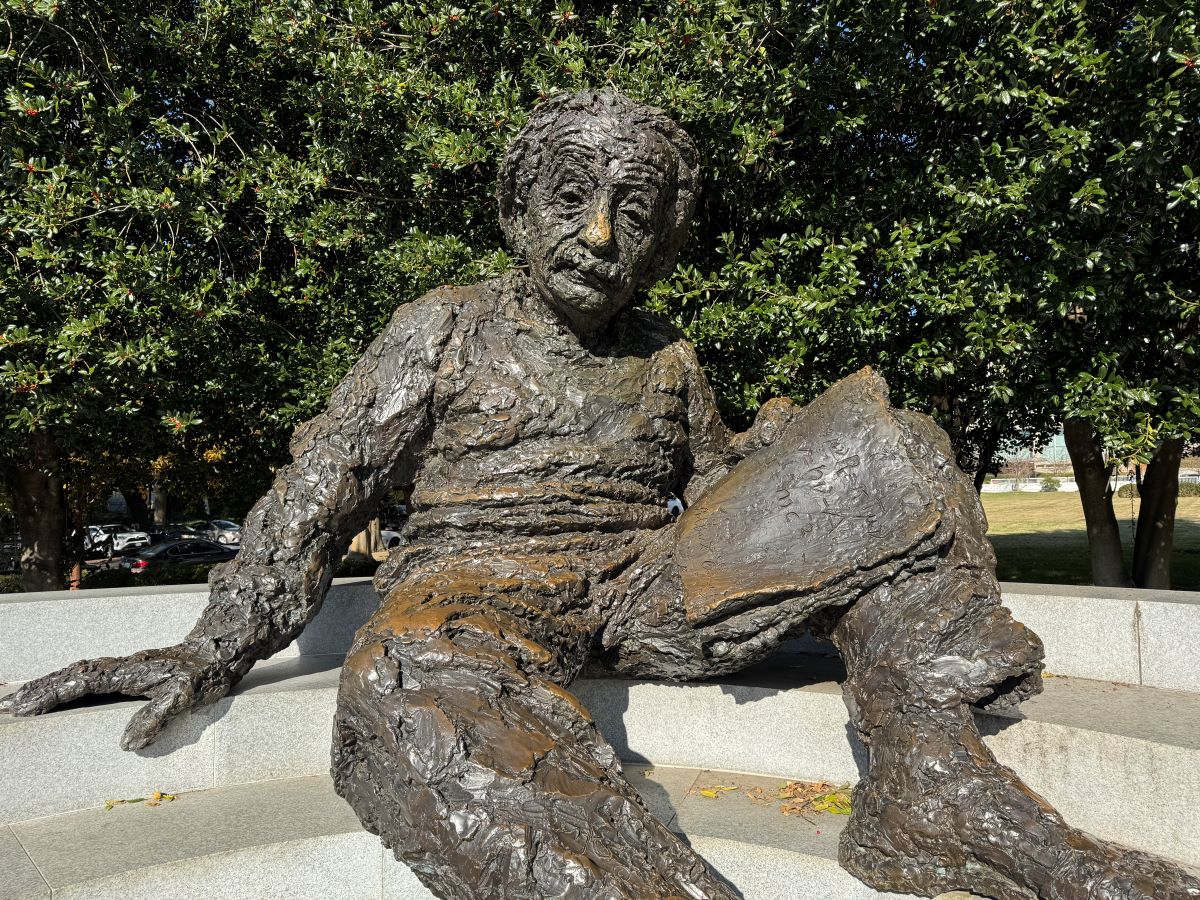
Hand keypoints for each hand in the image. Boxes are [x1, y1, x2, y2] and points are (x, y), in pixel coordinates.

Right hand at [0, 644, 233, 750]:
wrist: (220, 649)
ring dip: (49, 685)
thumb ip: (156, 717)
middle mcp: (121, 667)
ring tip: (20, 700)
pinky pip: (88, 677)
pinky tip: (58, 693)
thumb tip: (127, 744)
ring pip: (77, 674)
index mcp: (128, 672)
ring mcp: (123, 668)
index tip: (25, 706)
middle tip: (8, 706)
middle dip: (39, 689)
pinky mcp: (129, 672)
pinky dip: (67, 684)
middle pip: (71, 675)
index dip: (52, 694)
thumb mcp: (185, 697)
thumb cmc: (204, 674)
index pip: (82, 683)